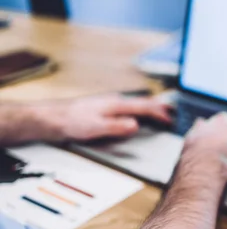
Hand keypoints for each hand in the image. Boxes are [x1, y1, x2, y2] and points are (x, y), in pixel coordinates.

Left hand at [54, 94, 171, 139]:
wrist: (52, 118)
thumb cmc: (71, 121)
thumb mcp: (96, 127)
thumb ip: (118, 126)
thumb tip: (136, 125)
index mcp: (116, 104)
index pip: (144, 107)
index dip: (159, 113)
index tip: (171, 119)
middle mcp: (114, 101)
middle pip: (142, 102)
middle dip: (159, 107)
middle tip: (173, 111)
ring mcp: (109, 103)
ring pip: (136, 104)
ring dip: (149, 108)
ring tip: (160, 113)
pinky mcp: (103, 108)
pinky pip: (128, 108)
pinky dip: (139, 111)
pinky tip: (137, 115)